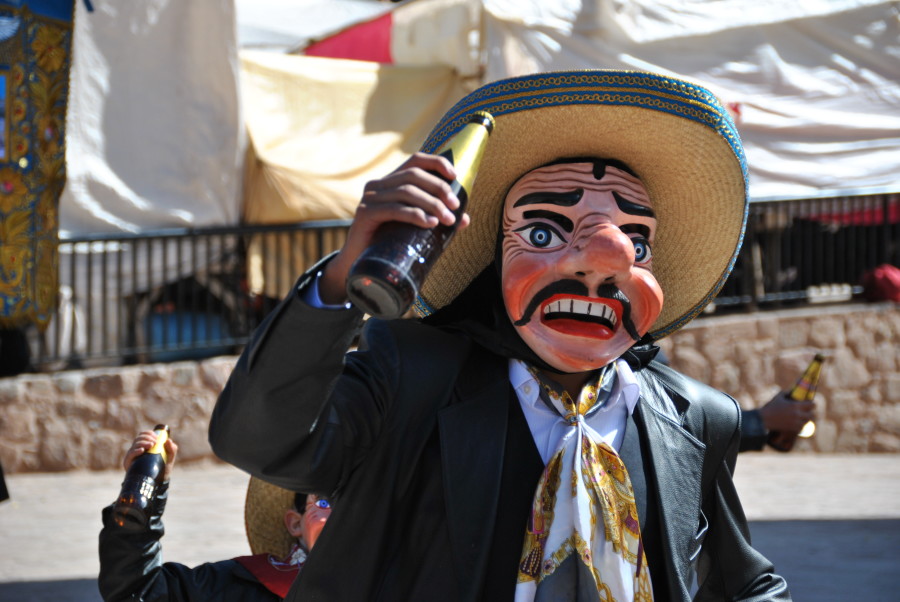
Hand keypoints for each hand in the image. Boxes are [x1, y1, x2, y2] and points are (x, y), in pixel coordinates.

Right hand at [123, 430, 177, 481]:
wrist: (158, 482)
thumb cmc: (163, 468)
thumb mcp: (169, 458)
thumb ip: (172, 449)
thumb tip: (168, 440)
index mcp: (145, 446)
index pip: (143, 435)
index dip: (148, 433)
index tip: (156, 437)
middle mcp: (137, 450)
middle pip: (138, 438)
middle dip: (147, 438)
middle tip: (155, 442)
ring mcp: (132, 456)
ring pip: (134, 445)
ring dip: (143, 442)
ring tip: (151, 445)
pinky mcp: (128, 463)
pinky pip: (130, 455)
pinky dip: (135, 451)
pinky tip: (142, 450)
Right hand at [319, 152, 469, 303]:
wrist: (359, 262)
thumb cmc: (389, 241)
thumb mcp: (415, 226)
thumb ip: (437, 218)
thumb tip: (465, 219)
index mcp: (390, 181)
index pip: (414, 161)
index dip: (436, 162)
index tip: (455, 175)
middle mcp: (377, 184)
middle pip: (413, 176)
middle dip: (438, 188)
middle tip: (455, 206)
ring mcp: (369, 198)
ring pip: (406, 192)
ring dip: (432, 204)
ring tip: (448, 219)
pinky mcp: (364, 214)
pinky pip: (394, 210)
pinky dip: (415, 215)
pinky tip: (431, 223)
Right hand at [759, 391, 815, 432]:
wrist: (764, 419)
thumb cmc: (770, 407)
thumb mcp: (778, 397)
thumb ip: (786, 393)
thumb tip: (790, 391)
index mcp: (795, 405)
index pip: (811, 405)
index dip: (813, 404)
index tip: (811, 404)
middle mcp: (797, 414)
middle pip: (812, 415)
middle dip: (811, 413)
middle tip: (808, 412)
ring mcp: (795, 422)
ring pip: (807, 422)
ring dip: (806, 420)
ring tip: (803, 418)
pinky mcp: (792, 428)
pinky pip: (802, 428)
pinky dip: (801, 426)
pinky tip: (798, 424)